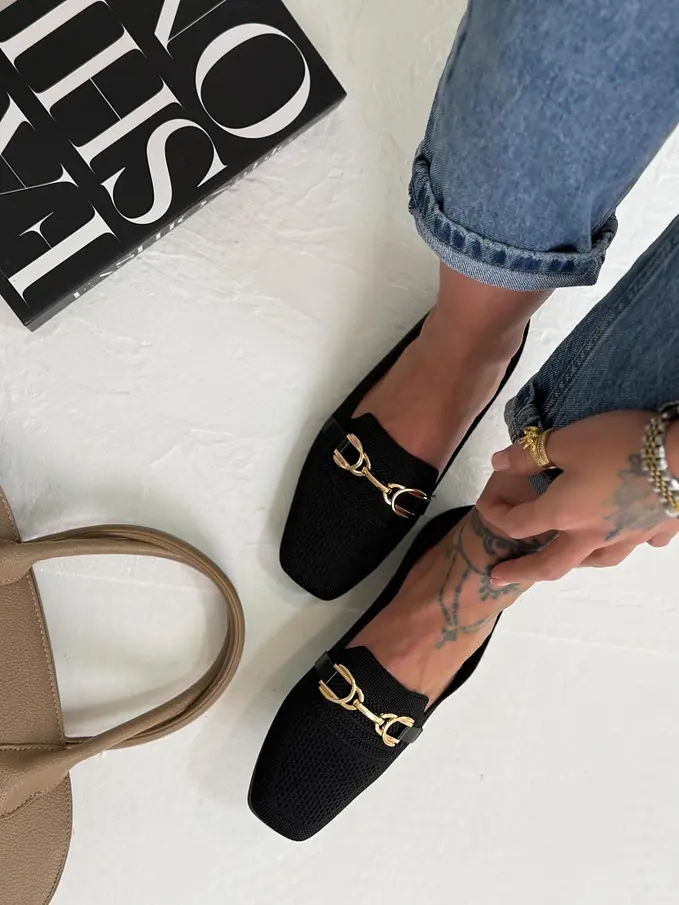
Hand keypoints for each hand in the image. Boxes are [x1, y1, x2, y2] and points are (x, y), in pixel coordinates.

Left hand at [476, 410, 678, 584]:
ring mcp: (628, 535)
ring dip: (576, 562)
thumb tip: (498, 462)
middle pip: (551, 564)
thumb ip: (529, 455)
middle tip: (499, 577)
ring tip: (566, 556)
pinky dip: (631, 542)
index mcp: (565, 514)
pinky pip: (641, 543)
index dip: (496, 516)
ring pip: (598, 560)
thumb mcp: (566, 441)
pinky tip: (631, 535)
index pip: (519, 525)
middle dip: (522, 572)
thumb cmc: (620, 444)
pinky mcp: (658, 527)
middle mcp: (593, 534)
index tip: (484, 508)